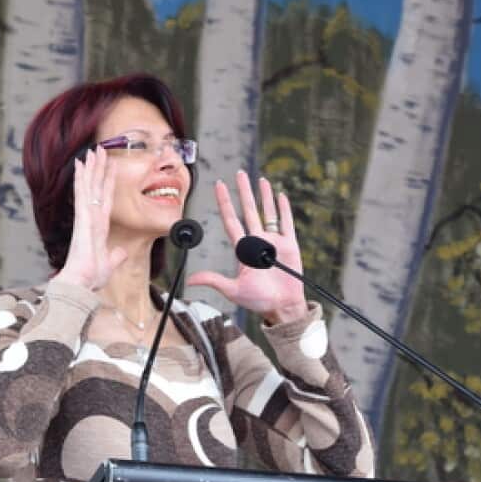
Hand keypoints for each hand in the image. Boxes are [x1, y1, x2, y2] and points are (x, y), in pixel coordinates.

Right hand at [53, 147, 127, 290]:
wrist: (81, 283)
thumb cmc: (90, 277)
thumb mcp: (109, 264)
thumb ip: (115, 256)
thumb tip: (120, 252)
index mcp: (98, 226)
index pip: (105, 198)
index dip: (107, 182)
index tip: (109, 167)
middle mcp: (91, 218)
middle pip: (96, 188)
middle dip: (98, 168)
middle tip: (100, 150)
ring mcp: (85, 216)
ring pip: (89, 186)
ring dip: (91, 168)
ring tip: (93, 151)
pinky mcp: (82, 218)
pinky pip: (83, 193)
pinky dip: (82, 178)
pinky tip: (81, 165)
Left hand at [185, 171, 307, 323]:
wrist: (283, 307)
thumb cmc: (259, 301)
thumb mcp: (233, 290)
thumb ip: (214, 281)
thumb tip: (190, 280)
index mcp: (243, 250)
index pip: (231, 220)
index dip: (225, 203)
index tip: (219, 186)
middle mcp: (257, 241)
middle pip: (248, 210)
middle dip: (244, 192)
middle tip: (239, 174)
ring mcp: (274, 241)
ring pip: (267, 212)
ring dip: (264, 196)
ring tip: (260, 179)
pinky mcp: (290, 245)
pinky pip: (286, 222)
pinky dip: (284, 209)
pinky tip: (280, 195)